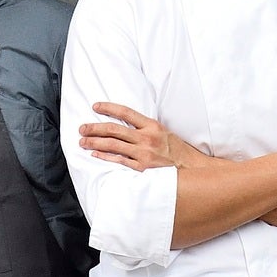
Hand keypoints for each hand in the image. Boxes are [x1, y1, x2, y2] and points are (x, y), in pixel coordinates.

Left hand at [76, 103, 207, 171]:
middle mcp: (147, 138)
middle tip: (82, 128)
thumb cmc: (180, 152)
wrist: (194, 170)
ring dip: (95, 143)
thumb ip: (147, 128)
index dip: (108, 108)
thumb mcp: (166, 133)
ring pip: (113, 145)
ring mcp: (144, 154)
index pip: (126, 112)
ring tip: (83, 142)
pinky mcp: (143, 169)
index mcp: (153, 126)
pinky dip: (105, 157)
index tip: (95, 106)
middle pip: (114, 129)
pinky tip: (95, 155)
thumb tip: (128, 125)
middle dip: (94, 128)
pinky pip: (119, 162)